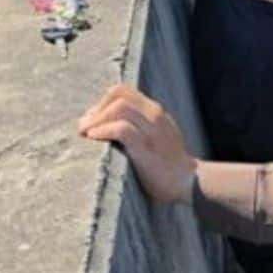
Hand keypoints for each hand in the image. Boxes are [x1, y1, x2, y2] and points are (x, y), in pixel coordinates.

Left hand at [78, 85, 197, 204]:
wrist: (189, 182)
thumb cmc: (167, 164)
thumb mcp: (157, 135)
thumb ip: (139, 125)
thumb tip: (105, 122)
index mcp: (155, 111)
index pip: (124, 91)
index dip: (103, 101)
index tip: (93, 120)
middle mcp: (155, 116)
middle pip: (118, 95)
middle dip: (96, 108)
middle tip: (84, 127)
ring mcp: (152, 130)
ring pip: (119, 107)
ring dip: (96, 118)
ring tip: (85, 132)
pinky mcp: (146, 147)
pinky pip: (121, 129)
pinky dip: (103, 131)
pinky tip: (94, 138)